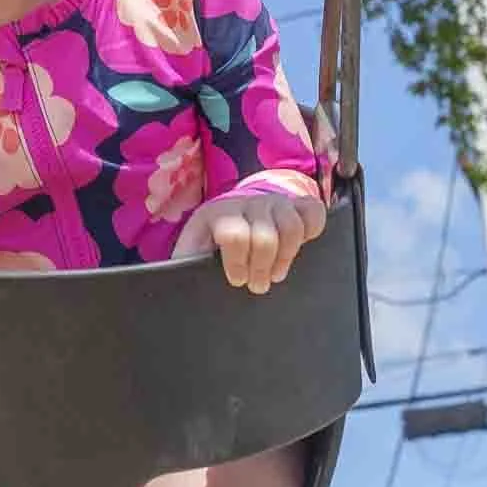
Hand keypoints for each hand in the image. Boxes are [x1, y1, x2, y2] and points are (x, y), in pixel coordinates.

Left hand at [177, 189, 327, 293]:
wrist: (238, 212)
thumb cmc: (213, 240)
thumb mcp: (194, 248)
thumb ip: (185, 261)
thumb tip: (173, 278)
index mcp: (218, 213)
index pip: (233, 234)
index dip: (237, 262)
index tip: (237, 280)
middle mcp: (248, 202)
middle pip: (265, 236)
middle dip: (262, 267)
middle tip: (258, 285)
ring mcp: (275, 201)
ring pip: (291, 226)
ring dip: (286, 256)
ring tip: (276, 273)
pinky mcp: (298, 203)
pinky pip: (313, 212)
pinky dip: (312, 230)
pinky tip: (301, 247)